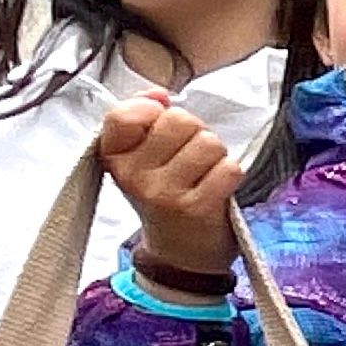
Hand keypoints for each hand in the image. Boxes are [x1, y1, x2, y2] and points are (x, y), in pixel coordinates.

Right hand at [99, 95, 237, 279]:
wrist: (180, 251)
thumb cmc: (166, 194)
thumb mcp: (143, 156)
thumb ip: (146, 116)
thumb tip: (158, 94)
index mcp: (114, 157)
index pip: (123, 113)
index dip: (152, 111)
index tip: (158, 125)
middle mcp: (133, 175)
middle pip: (178, 120)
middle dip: (195, 132)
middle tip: (190, 156)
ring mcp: (163, 193)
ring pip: (208, 142)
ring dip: (216, 154)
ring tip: (204, 173)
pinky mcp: (195, 207)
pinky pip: (229, 167)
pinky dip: (230, 174)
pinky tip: (216, 188)